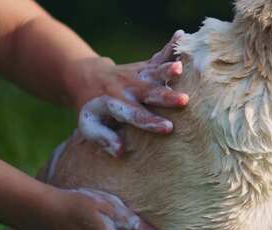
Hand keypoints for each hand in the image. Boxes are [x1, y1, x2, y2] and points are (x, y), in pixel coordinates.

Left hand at [68, 30, 188, 155]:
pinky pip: (158, 56)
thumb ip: (104, 138)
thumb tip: (121, 151)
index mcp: (116, 104)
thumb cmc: (93, 108)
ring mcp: (137, 75)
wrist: (87, 78)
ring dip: (167, 69)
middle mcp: (128, 88)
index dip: (151, 122)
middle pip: (148, 93)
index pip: (135, 115)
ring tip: (181, 68)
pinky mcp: (144, 66)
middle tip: (184, 101)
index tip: (168, 128)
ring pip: (153, 72)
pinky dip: (170, 46)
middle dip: (166, 97)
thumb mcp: (89, 125)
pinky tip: (181, 35)